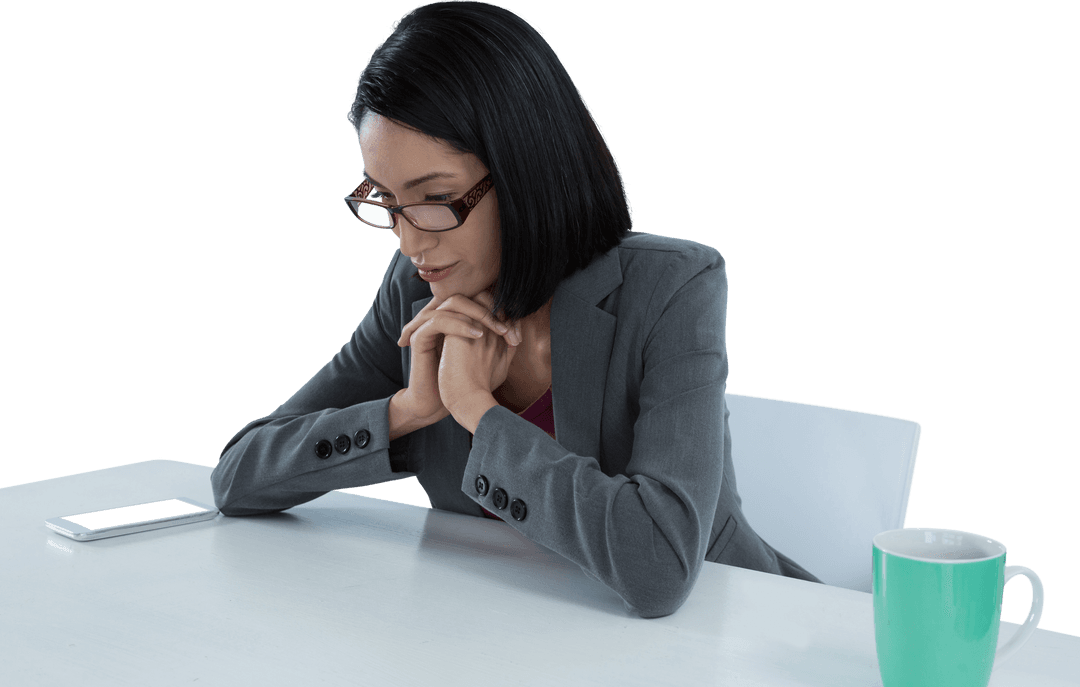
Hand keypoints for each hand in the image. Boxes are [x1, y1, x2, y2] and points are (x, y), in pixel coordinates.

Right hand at [396, 289, 519, 422]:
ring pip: (454, 302)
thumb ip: (502, 341)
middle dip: (491, 308)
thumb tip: (518, 327)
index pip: (478, 300)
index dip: (499, 310)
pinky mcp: (419, 338)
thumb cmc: (473, 384)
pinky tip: (477, 336)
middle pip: (467, 295)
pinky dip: (459, 324)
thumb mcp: (493, 359)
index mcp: (458, 323)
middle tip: (506, 329)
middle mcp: (443, 320)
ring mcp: (429, 327)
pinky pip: (438, 320)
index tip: (514, 333)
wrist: (452, 407)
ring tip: (497, 330)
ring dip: (479, 313)